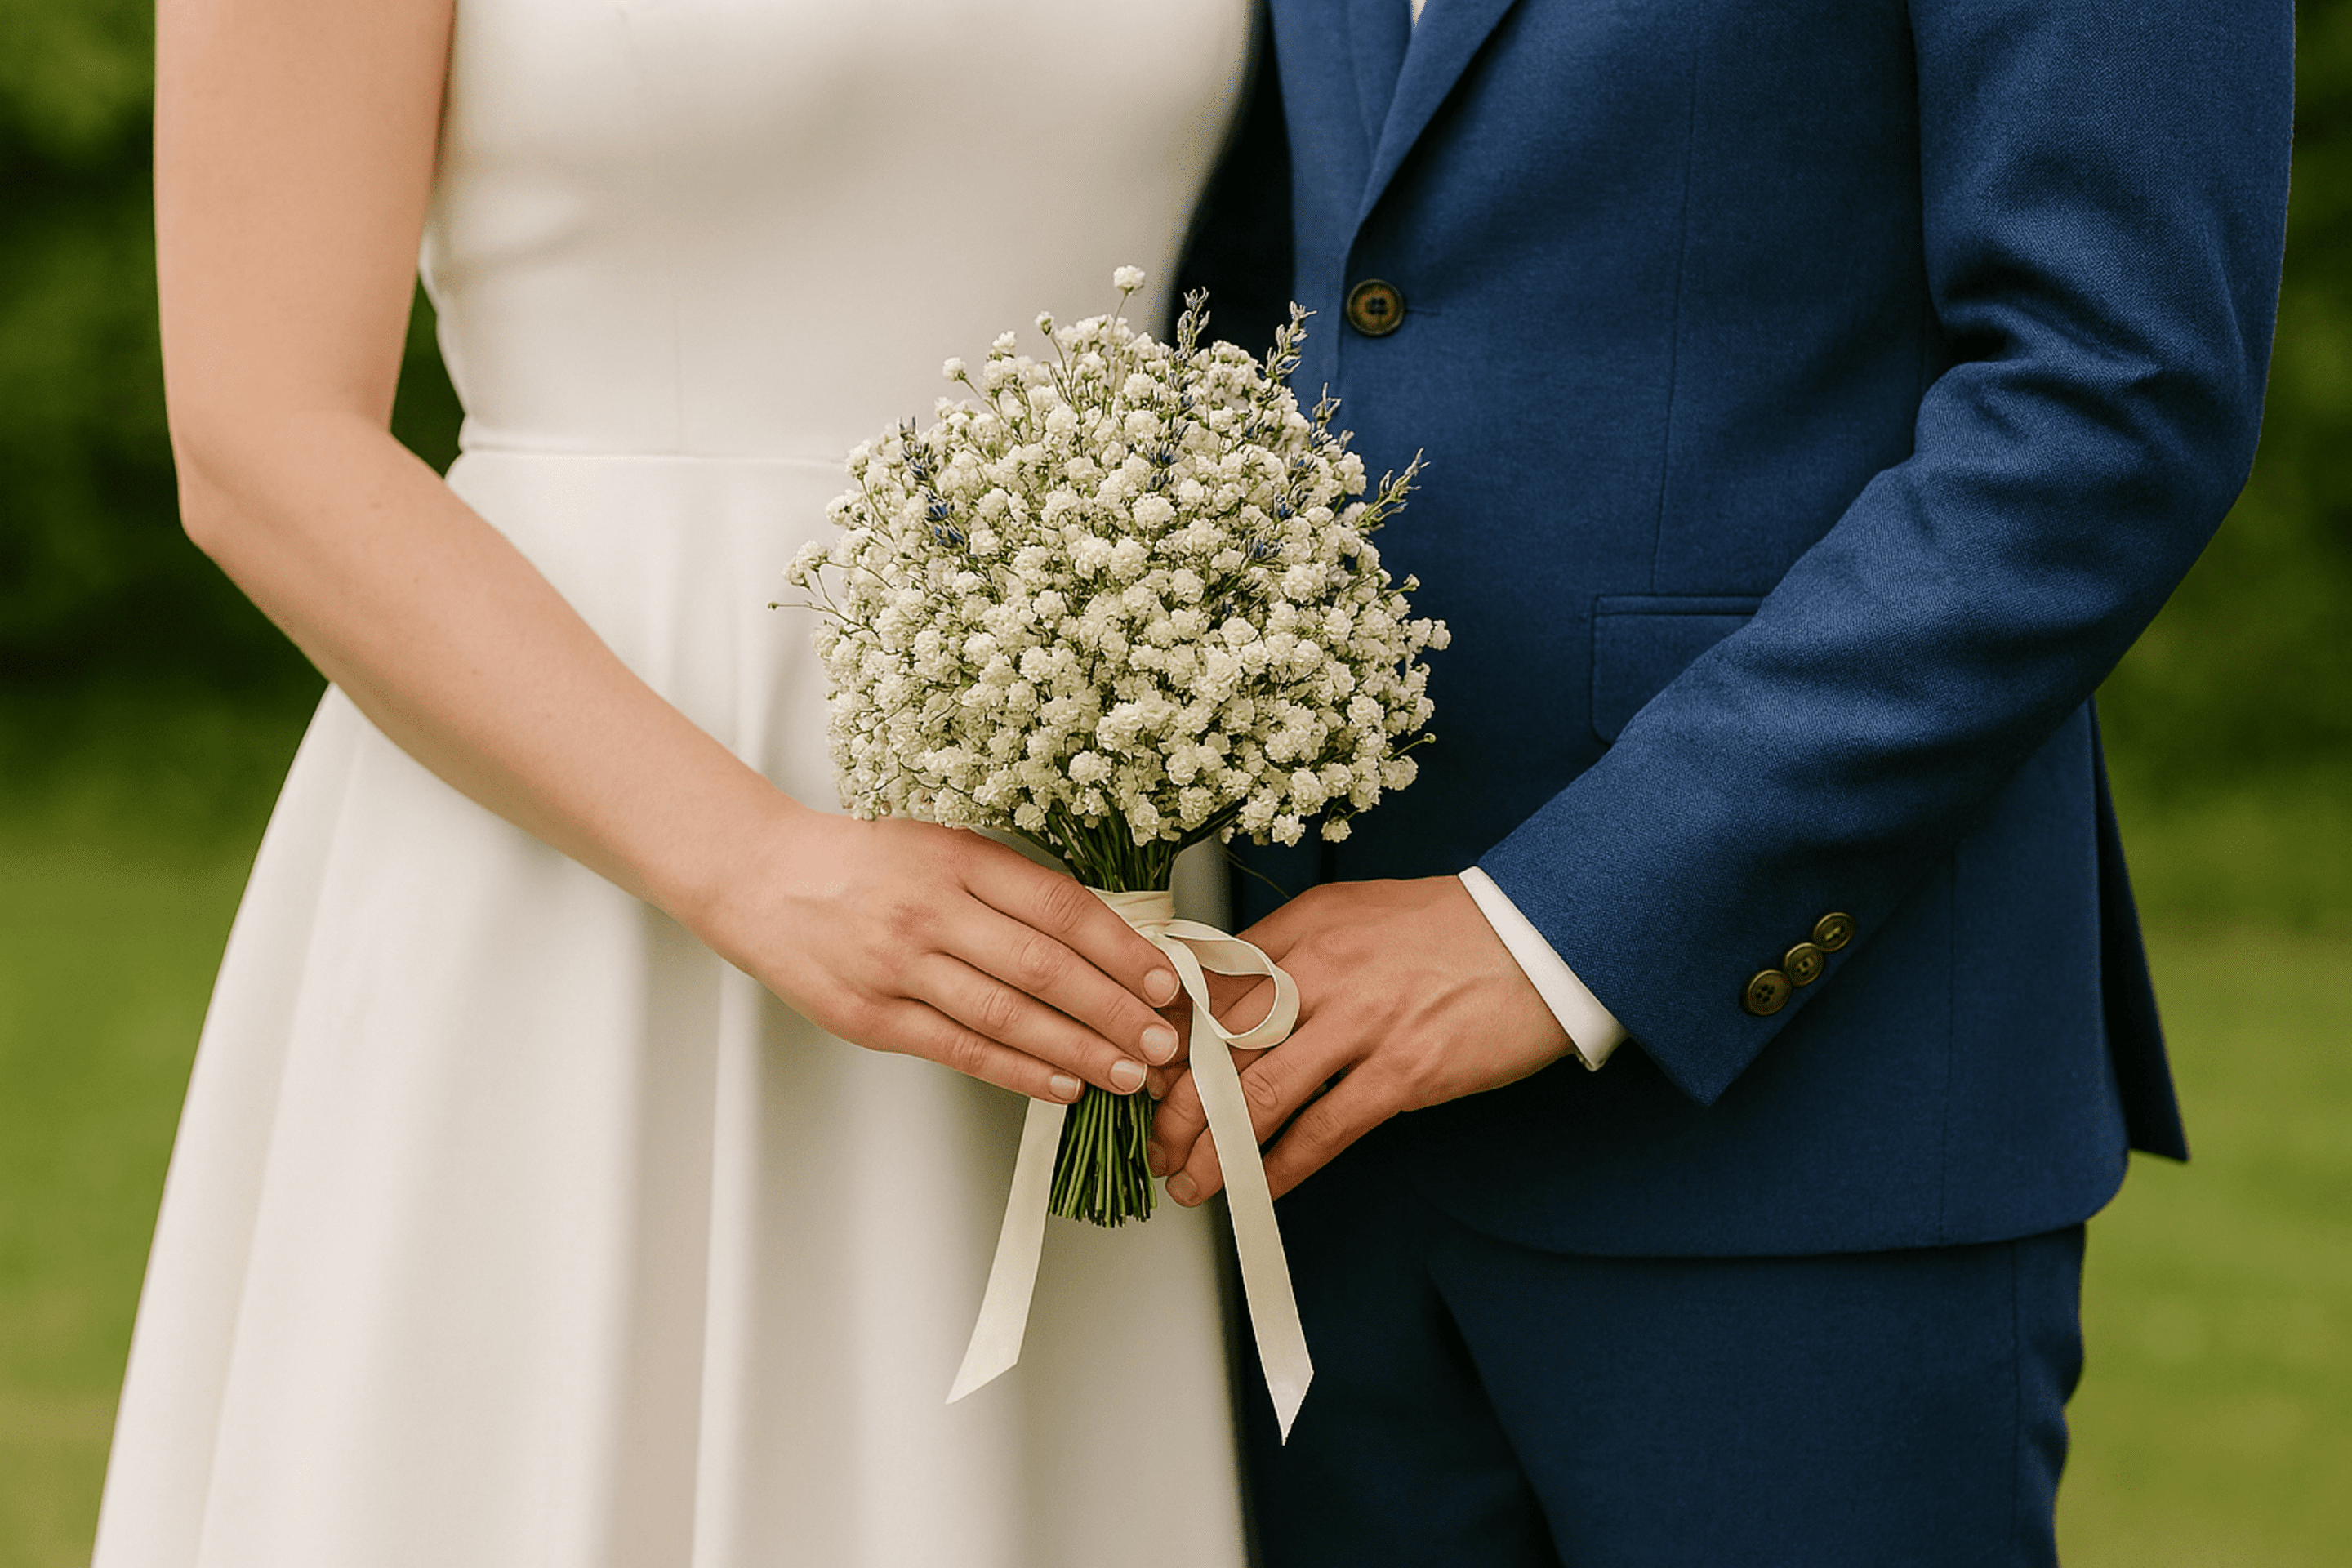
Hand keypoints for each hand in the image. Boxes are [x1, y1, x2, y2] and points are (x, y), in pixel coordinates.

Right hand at [701, 804, 1184, 1102]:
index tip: (1162, 980)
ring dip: (1078, 1050)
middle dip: (1113, 1009)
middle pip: (1042, 966)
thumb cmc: (865, 865)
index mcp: (958, 858)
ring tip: (1127, 1072)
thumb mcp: (942, 848)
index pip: (1060, 907)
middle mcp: (930, 910)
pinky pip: (960, 1050)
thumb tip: (1102, 941)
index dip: (1120, 949)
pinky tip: (1063, 1083)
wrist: (762, 879)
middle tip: (1162, 1040)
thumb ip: (1011, 888)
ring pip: (1007, 1016)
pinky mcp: (870, 1017)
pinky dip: (1018, 1071)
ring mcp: (897, 966)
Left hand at [1148, 876, 1572, 1202]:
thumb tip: (1226, 1001)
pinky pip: (1324, 1129)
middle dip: (1177, 1107)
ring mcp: (1363, 1022)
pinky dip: (1281, 1166)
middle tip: (1158, 1144)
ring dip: (1215, 1149)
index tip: (1149, 1079)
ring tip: (1191, 1182)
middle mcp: (1323, 968)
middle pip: (1219, 1045)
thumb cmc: (1448, 932)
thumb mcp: (1354, 914)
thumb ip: (1289, 951)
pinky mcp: (1404, 1072)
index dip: (1169, 1043)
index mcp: (1305, 926)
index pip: (1210, 988)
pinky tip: (1257, 1189)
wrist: (1541, 938)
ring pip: (1260, 1095)